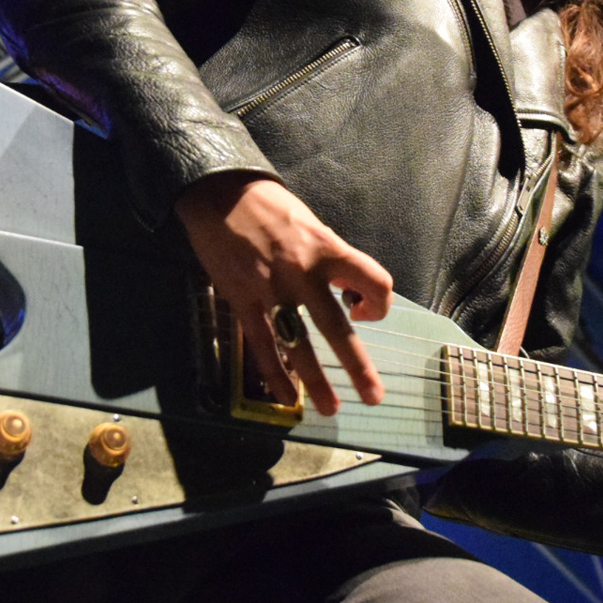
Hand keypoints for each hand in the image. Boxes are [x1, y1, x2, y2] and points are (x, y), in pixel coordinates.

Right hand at [173, 173, 392, 415]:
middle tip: (373, 397)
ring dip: (318, 382)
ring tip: (331, 409)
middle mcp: (305, 271)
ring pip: (301, 344)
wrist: (221, 194)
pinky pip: (264, 347)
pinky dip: (277, 376)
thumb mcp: (313, 226)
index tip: (364, 312)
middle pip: (340, 326)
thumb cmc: (273, 208)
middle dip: (359, 367)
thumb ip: (332, 260)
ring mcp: (272, 289)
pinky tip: (288, 399)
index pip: (375, 281)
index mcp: (329, 248)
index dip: (380, 303)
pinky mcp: (243, 301)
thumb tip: (346, 294)